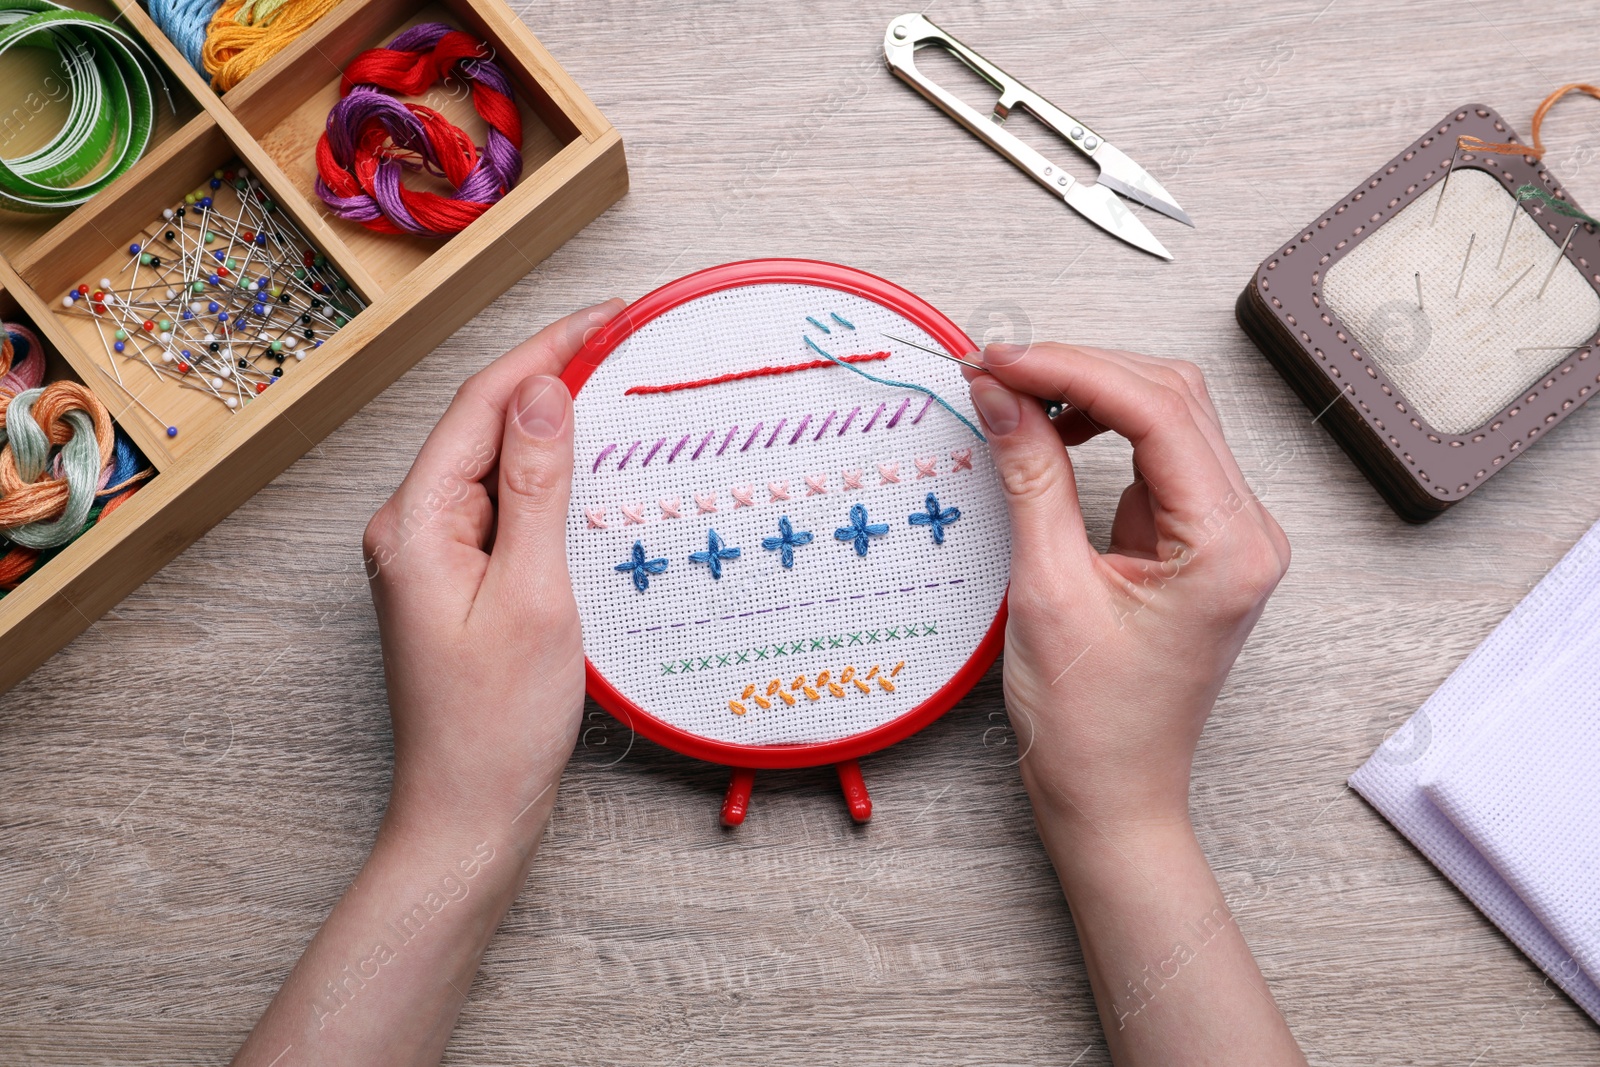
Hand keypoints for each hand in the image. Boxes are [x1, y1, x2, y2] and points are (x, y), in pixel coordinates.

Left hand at [363, 298, 623, 845]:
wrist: (471, 813)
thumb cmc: (497, 723)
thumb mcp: (531, 594)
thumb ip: (536, 487)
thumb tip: (543, 392)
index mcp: (415, 524)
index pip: (483, 405)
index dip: (546, 350)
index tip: (606, 316)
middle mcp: (413, 530)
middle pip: (487, 427)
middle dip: (555, 379)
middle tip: (626, 345)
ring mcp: (435, 557)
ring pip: (500, 468)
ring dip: (557, 432)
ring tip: (622, 398)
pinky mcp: (460, 583)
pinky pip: (507, 511)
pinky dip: (551, 485)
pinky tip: (594, 479)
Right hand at [968, 342, 1289, 832]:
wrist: (1112, 797)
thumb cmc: (1094, 726)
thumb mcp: (1048, 591)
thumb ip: (1031, 478)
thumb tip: (1002, 395)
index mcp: (1227, 545)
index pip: (1157, 411)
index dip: (1071, 369)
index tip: (1000, 361)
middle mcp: (1243, 531)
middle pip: (1170, 399)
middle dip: (1079, 371)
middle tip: (995, 370)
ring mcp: (1223, 535)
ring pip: (1164, 418)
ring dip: (1088, 394)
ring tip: (1014, 396)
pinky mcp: (1194, 542)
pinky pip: (1153, 457)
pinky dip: (1098, 430)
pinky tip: (1049, 431)